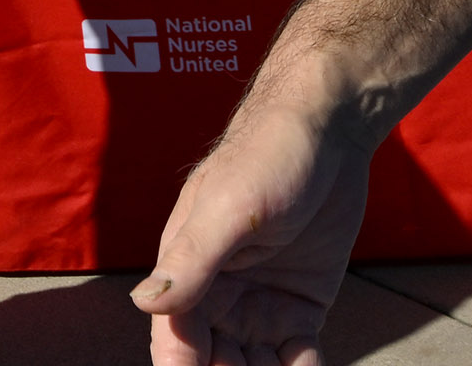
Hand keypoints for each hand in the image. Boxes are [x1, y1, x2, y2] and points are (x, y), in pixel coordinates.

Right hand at [132, 91, 369, 365]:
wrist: (327, 129)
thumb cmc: (268, 155)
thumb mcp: (228, 209)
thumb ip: (190, 260)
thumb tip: (144, 303)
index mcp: (187, 271)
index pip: (177, 343)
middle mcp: (218, 296)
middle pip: (216, 364)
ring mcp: (259, 304)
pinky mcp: (301, 307)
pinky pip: (298, 359)